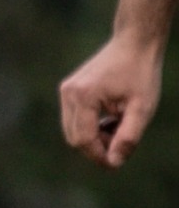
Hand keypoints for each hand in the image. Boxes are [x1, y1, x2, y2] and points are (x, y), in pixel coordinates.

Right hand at [60, 34, 163, 167]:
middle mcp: (68, 94)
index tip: (118, 163)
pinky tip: (111, 117)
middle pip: (74, 138)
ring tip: (119, 126)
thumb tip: (114, 162)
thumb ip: (128, 137)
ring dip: (94, 137)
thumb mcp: (142, 109)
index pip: (84, 140)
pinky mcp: (68, 90)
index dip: (99, 156)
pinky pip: (74, 119)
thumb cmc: (141, 74)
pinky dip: (90, 126)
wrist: (134, 44)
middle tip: (122, 142)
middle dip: (97, 147)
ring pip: (73, 130)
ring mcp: (66, 91)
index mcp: (83, 97)